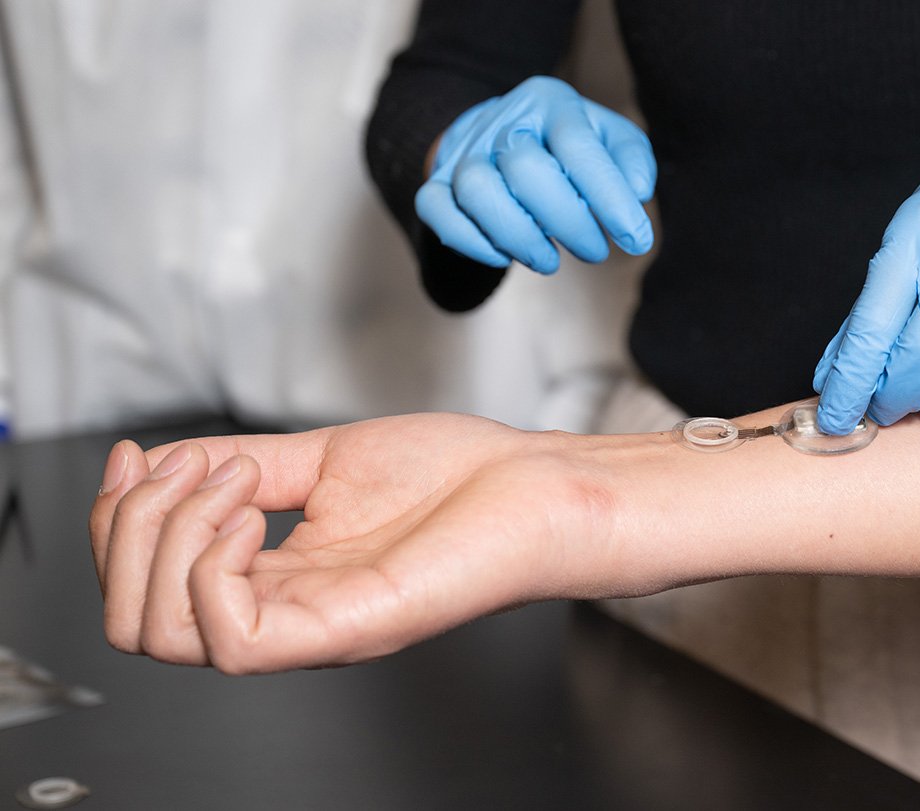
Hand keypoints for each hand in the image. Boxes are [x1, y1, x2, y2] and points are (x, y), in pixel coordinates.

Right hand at [88, 414, 607, 673]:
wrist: (537, 485)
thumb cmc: (462, 476)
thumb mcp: (324, 456)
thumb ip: (243, 464)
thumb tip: (160, 463)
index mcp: (277, 580)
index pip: (144, 588)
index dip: (118, 518)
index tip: (144, 454)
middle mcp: (285, 613)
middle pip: (134, 621)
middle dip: (127, 530)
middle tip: (189, 470)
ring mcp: (311, 629)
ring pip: (163, 637)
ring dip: (164, 541)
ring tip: (231, 486)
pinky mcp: (344, 630)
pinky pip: (230, 641)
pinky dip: (212, 567)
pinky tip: (256, 516)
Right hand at [416, 76, 655, 272]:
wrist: (500, 132)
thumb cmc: (565, 143)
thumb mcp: (607, 136)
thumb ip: (631, 159)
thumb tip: (638, 191)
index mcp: (550, 102)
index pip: (578, 147)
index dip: (609, 198)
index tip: (635, 239)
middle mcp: (504, 122)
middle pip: (527, 170)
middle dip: (568, 223)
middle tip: (595, 252)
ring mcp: (465, 152)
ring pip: (479, 192)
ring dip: (519, 238)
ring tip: (550, 261)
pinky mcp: (437, 183)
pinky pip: (438, 211)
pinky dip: (471, 242)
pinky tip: (504, 257)